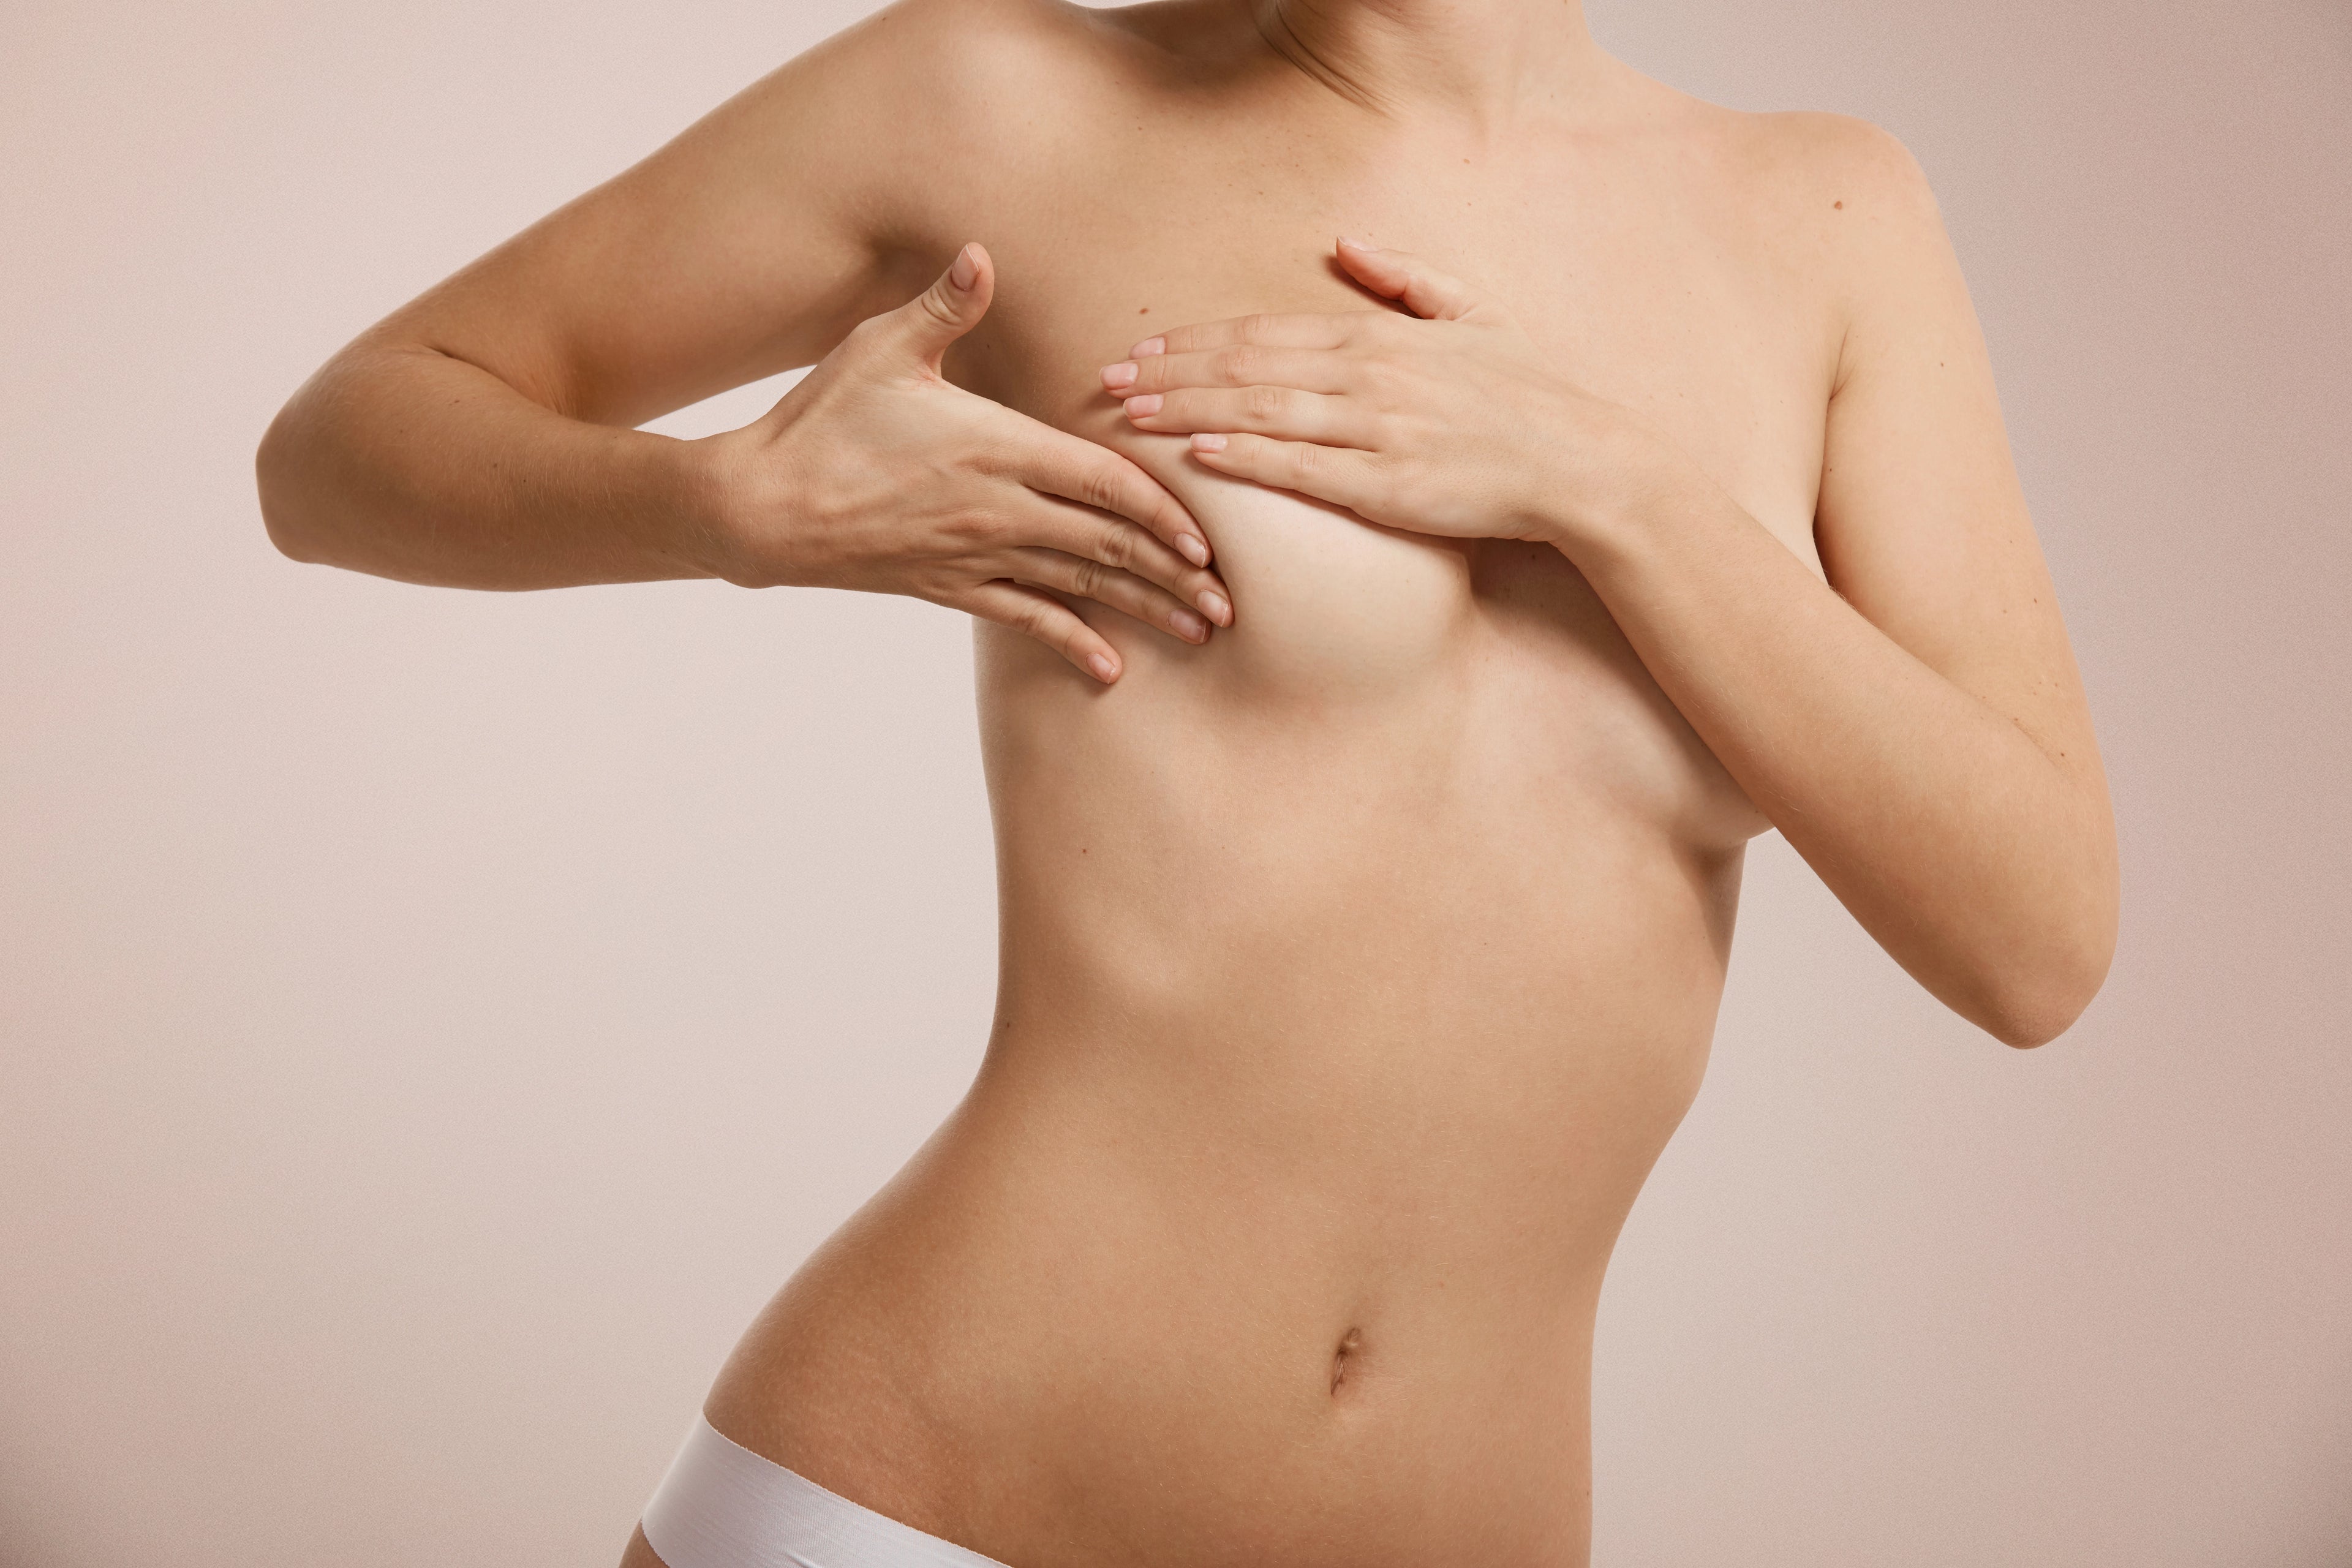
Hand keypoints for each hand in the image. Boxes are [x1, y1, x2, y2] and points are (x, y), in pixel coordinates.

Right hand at [699, 243, 1231, 682]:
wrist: (760, 507)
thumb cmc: (822, 420)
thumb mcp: (881, 349)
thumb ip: (944, 305)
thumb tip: (981, 251)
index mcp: (996, 446)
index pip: (1102, 481)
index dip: (1163, 511)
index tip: (1207, 536)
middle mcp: (997, 508)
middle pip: (1108, 543)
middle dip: (1175, 573)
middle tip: (1231, 598)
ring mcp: (976, 555)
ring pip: (1080, 587)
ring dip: (1144, 609)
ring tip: (1199, 630)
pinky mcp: (950, 588)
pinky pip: (1026, 621)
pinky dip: (1074, 643)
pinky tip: (1113, 668)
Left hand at [1097, 238, 1669, 552]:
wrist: (1586, 464)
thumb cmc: (1529, 397)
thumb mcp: (1474, 315)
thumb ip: (1406, 279)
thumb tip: (1347, 241)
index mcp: (1382, 337)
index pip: (1265, 332)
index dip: (1196, 340)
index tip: (1141, 347)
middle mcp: (1371, 376)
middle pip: (1247, 366)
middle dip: (1170, 372)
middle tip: (1106, 380)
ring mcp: (1379, 430)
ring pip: (1262, 412)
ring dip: (1188, 410)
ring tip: (1130, 415)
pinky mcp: (1391, 486)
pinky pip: (1304, 468)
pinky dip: (1247, 456)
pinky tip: (1198, 454)